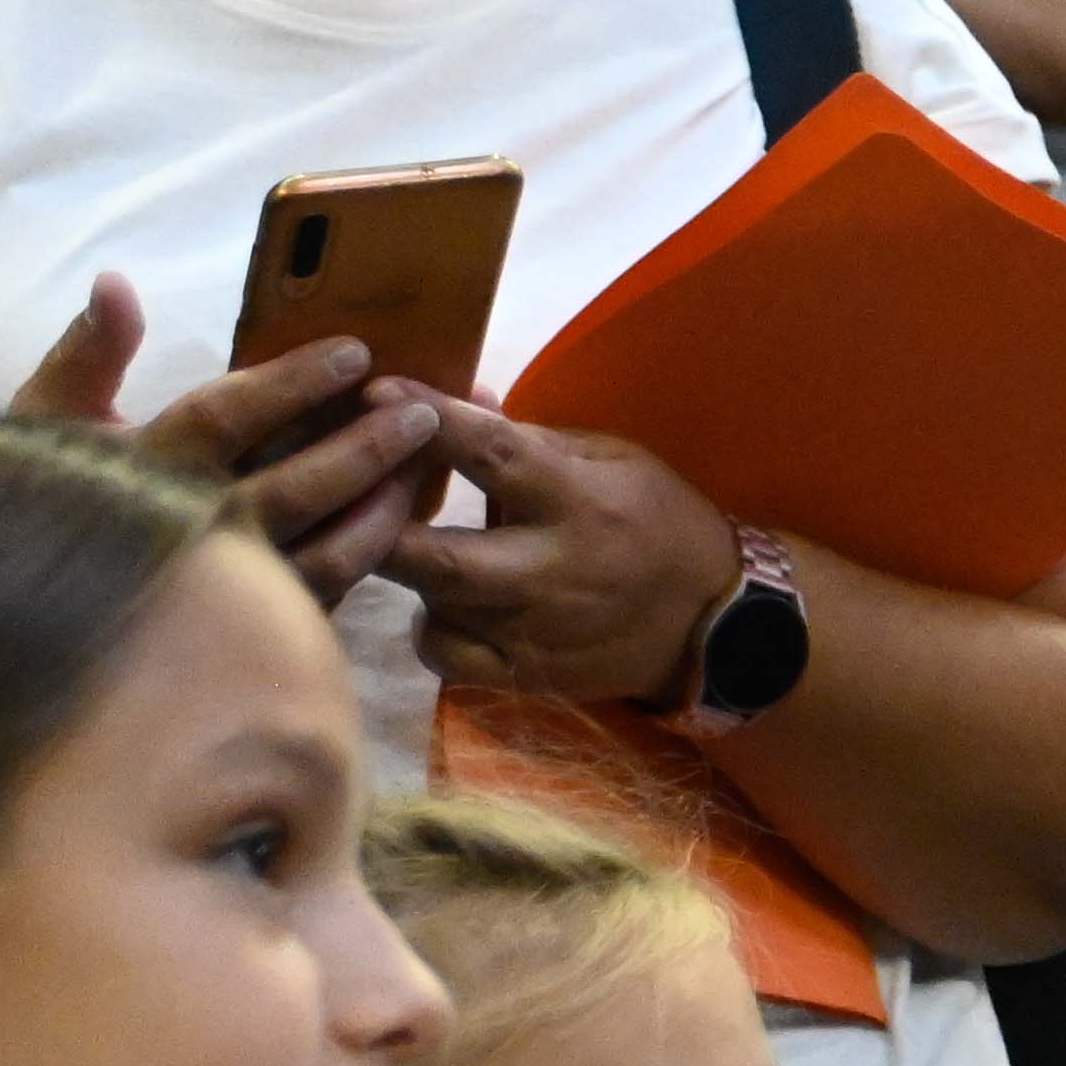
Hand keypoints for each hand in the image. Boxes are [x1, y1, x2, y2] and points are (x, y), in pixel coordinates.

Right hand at [15, 278, 454, 598]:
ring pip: (325, 553)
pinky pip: (330, 597)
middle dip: (364, 447)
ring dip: (384, 507)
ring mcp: (227, 593)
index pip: (226, 417)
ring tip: (427, 462)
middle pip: (293, 488)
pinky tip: (406, 519)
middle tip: (423, 410)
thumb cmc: (46, 492)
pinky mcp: (253, 631)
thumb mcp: (49, 418)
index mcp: (142, 470)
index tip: (355, 351)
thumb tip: (115, 282)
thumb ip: (88, 351)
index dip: (292, 382)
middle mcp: (189, 535)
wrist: (34, 611)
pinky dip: (373, 556)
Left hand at [398, 398, 753, 707]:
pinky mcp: (530, 675)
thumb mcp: (611, 459)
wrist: (716, 619)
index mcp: (577, 501)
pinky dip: (430, 630)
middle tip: (349, 493)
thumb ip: (529, 438)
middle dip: (382, 525)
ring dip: (403, 574)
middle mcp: (552, 571)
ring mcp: (537, 632)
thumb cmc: (658, 520)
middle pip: (439, 558)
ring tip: (392, 542)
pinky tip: (440, 606)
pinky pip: (448, 659)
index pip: (490, 454)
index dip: (429, 420)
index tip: (375, 390)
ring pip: (434, 609)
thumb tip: (457, 400)